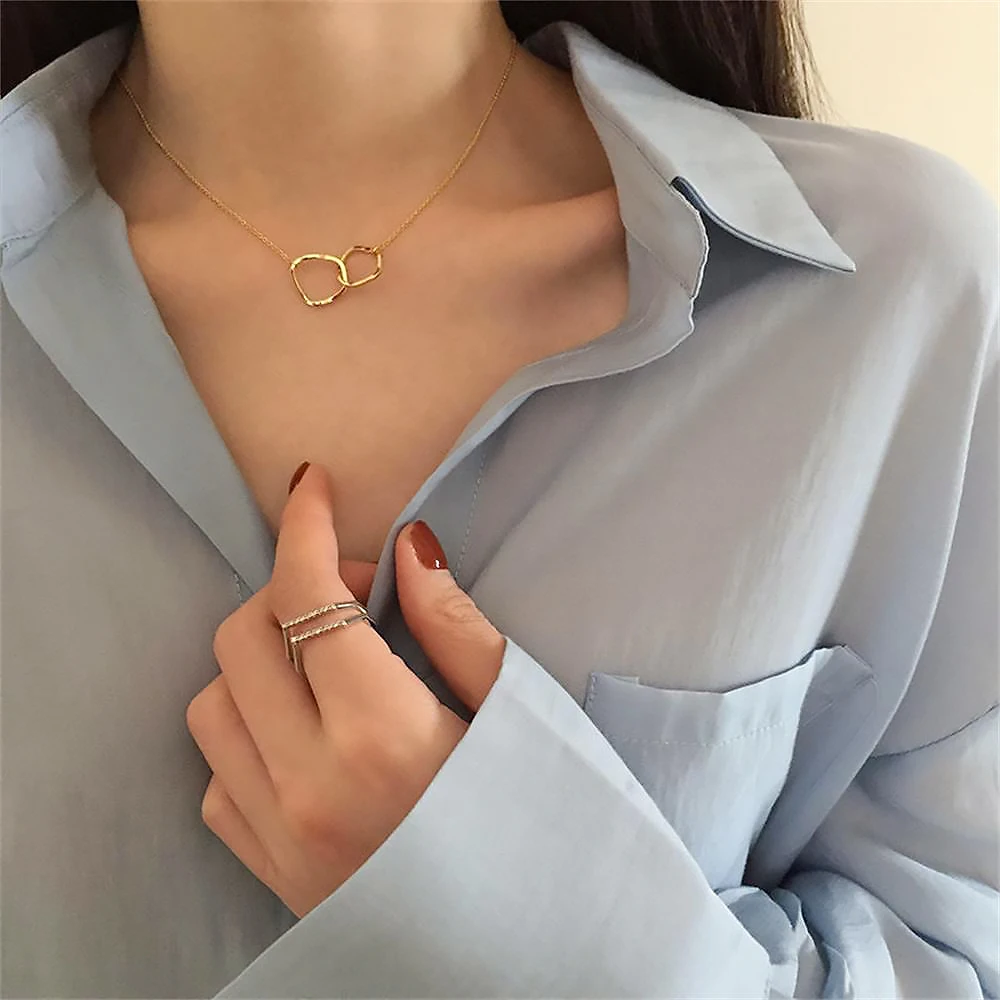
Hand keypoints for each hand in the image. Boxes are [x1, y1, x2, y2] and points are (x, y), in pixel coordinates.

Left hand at [185, 463, 505, 916]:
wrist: (529, 954)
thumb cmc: (539, 826)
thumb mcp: (518, 716)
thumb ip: (455, 626)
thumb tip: (409, 545)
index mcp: (381, 733)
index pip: (310, 596)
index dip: (305, 526)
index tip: (311, 486)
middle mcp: (310, 781)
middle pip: (244, 635)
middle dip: (290, 586)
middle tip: (358, 594)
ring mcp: (279, 831)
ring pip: (211, 701)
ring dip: (259, 658)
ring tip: (325, 662)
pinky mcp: (269, 867)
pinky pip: (216, 776)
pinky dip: (246, 731)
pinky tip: (304, 732)